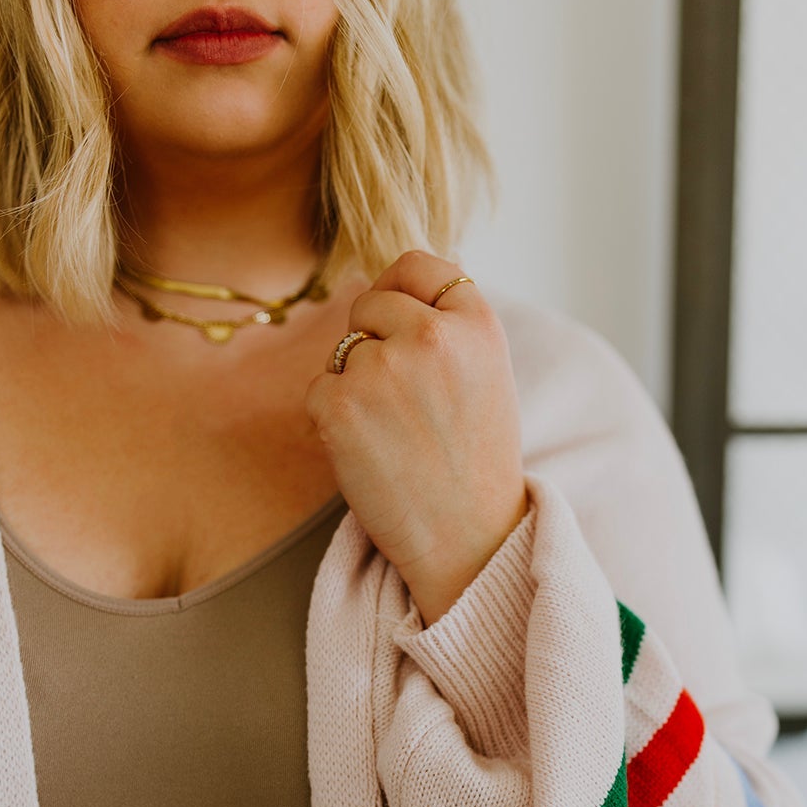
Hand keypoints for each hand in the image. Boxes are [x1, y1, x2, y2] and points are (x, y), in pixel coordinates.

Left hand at [305, 250, 530, 625]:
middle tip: (404, 407)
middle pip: (371, 305)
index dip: (402, 293)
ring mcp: (383, 368)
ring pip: (343, 353)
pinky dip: (332, 422)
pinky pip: (318, 391)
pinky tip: (371, 454)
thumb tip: (393, 282)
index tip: (405, 328)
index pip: (417, 266)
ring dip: (356, 388)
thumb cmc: (475, 463)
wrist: (468, 540)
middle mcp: (431, 335)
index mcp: (477, 323)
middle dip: (374, 344)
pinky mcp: (341, 405)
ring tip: (396, 437)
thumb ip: (449, 325)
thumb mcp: (488, 376)